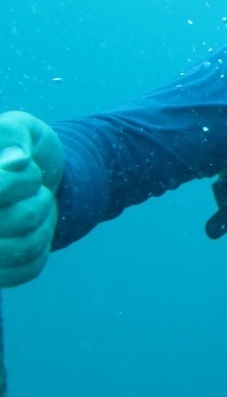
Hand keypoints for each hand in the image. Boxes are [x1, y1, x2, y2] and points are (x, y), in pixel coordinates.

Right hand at [0, 111, 63, 287]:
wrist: (31, 174)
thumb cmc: (19, 147)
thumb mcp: (18, 128)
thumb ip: (11, 134)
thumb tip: (15, 161)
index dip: (18, 182)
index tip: (25, 165)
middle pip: (12, 222)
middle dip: (36, 200)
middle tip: (35, 187)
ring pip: (22, 248)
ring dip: (43, 222)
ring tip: (36, 205)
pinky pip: (27, 268)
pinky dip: (42, 246)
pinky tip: (33, 230)